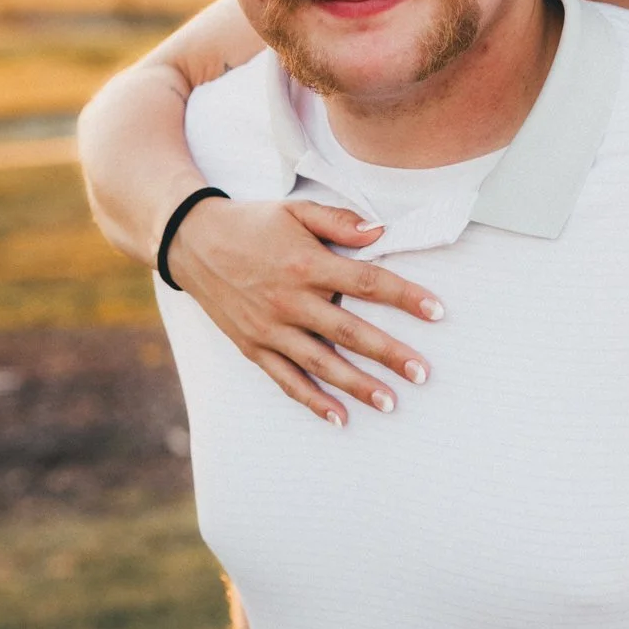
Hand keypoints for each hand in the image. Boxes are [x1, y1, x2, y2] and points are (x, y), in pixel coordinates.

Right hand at [167, 196, 443, 424]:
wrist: (190, 241)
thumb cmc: (252, 223)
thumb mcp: (295, 210)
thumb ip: (339, 221)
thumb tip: (382, 232)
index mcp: (307, 263)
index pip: (368, 283)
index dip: (405, 297)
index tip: (438, 312)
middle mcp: (290, 300)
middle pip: (350, 331)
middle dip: (389, 354)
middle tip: (422, 373)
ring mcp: (270, 328)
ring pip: (321, 363)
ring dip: (357, 385)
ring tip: (391, 402)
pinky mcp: (253, 347)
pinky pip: (286, 380)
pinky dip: (313, 401)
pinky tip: (339, 418)